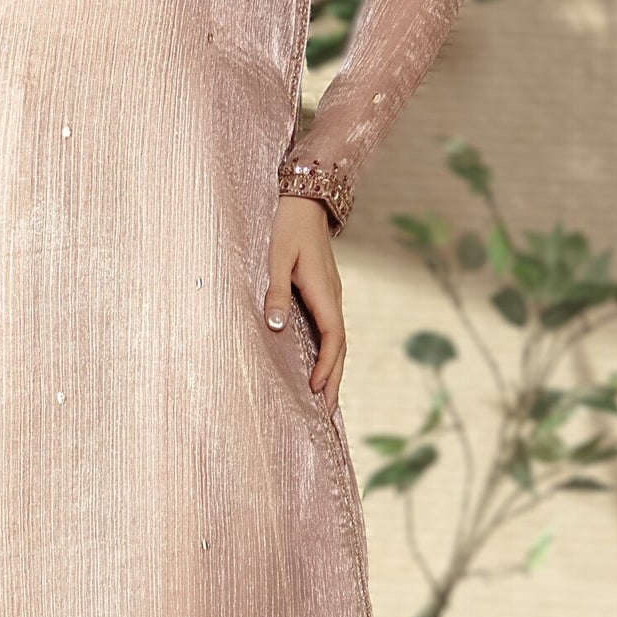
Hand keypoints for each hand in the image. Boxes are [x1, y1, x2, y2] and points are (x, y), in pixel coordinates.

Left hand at [266, 192, 345, 410]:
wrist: (306, 203)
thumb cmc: (288, 229)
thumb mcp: (277, 259)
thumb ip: (276, 293)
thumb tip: (277, 327)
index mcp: (324, 293)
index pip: (333, 338)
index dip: (326, 366)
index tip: (316, 389)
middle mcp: (333, 298)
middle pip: (340, 347)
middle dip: (335, 379)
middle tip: (327, 412)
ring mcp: (331, 297)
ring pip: (338, 340)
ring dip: (334, 369)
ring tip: (326, 398)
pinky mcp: (326, 294)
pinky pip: (331, 331)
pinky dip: (329, 354)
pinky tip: (320, 366)